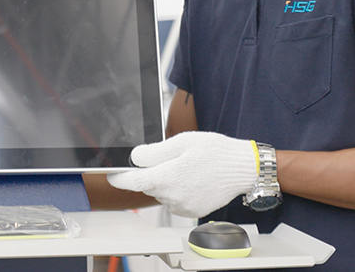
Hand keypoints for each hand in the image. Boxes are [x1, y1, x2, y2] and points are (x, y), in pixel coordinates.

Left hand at [107, 131, 258, 217]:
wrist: (243, 168)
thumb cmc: (216, 152)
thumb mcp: (182, 142)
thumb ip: (154, 152)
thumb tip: (134, 158)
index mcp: (167, 177)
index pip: (132, 182)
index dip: (118, 177)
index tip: (111, 174)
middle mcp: (173, 196)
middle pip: (148, 185)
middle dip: (152, 173)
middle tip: (172, 158)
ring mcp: (183, 206)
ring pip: (162, 193)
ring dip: (166, 182)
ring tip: (187, 167)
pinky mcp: (192, 211)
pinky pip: (175, 200)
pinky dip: (178, 190)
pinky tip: (193, 179)